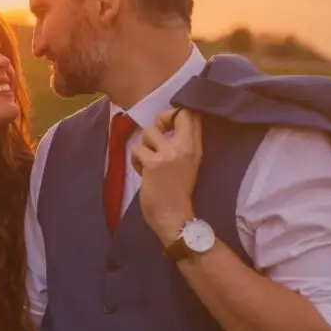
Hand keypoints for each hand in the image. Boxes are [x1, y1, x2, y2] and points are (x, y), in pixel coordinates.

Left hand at [130, 107, 201, 244]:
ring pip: (148, 131)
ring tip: (147, 162)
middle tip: (155, 140)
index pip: (192, 114)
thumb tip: (164, 128)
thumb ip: (181, 146)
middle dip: (160, 121)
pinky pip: (137, 150)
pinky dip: (135, 160)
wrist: (175, 217)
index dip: (175, 113)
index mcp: (195, 148)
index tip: (168, 127)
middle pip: (173, 114)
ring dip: (143, 146)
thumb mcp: (188, 164)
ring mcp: (168, 155)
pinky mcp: (153, 164)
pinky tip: (142, 173)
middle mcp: (184, 147)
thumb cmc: (178, 194)